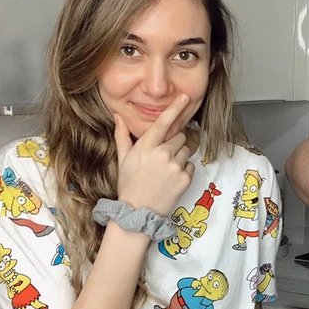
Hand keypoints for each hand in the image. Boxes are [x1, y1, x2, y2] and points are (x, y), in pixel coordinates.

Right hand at [114, 95, 194, 215]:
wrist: (138, 212)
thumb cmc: (129, 184)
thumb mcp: (123, 159)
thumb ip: (123, 136)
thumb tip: (117, 116)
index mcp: (145, 147)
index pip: (163, 122)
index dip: (175, 108)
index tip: (185, 97)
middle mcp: (162, 154)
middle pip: (179, 137)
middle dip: (174, 143)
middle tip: (163, 158)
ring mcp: (174, 167)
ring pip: (186, 150)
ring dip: (179, 157)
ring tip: (166, 170)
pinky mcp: (185, 179)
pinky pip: (191, 166)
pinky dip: (184, 170)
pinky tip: (171, 179)